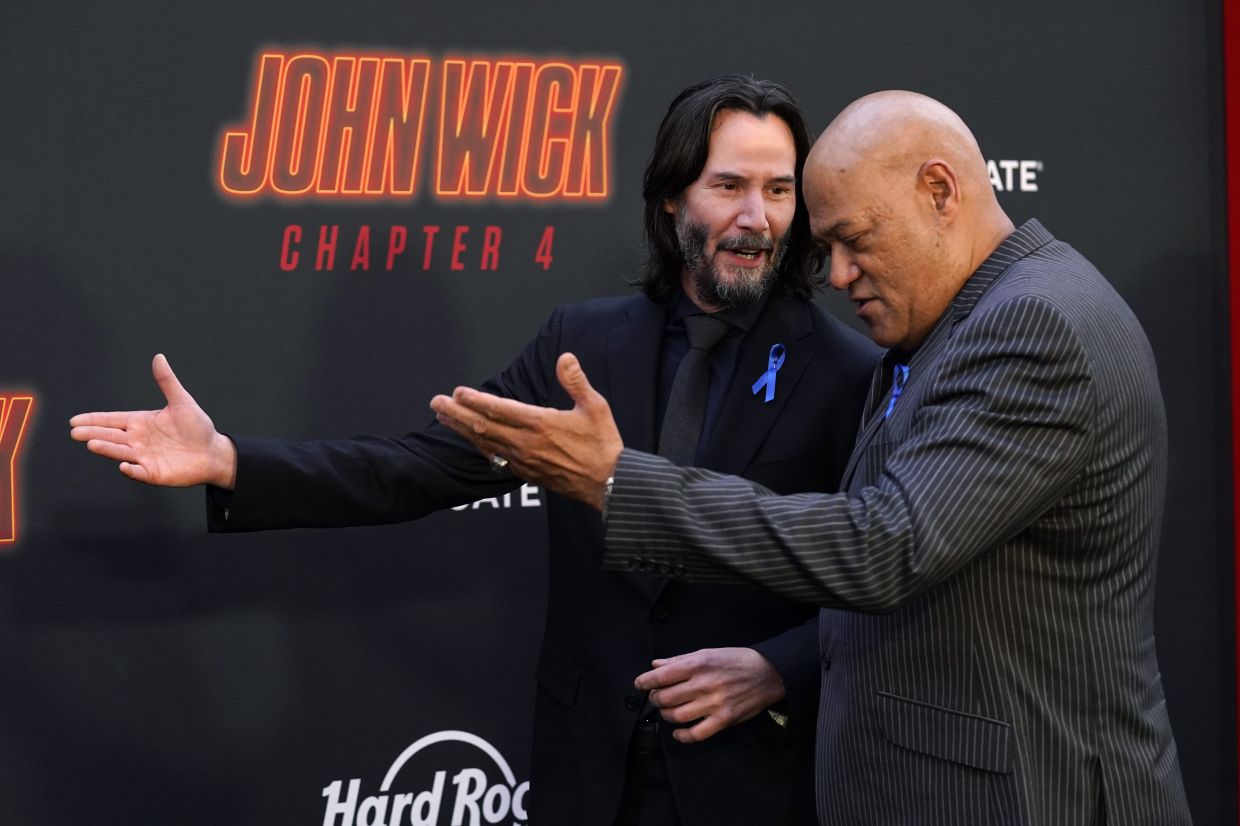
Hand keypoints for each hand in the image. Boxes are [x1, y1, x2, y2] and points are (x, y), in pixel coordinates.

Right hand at [69, 354, 236, 487]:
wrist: (214, 452)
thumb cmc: (197, 427)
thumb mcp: (182, 402)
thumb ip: (167, 382)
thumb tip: (158, 357)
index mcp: (141, 422)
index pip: (112, 420)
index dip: (94, 420)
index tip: (74, 420)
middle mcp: (138, 440)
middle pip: (111, 436)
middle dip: (93, 434)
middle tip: (75, 432)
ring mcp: (144, 457)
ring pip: (120, 452)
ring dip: (107, 449)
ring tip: (91, 444)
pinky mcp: (153, 473)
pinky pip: (138, 472)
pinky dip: (130, 470)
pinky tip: (123, 466)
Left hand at [430, 352, 621, 509]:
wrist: (608, 483)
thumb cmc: (603, 444)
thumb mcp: (595, 406)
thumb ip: (576, 381)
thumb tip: (565, 357)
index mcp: (542, 423)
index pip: (500, 409)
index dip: (475, 400)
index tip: (457, 392)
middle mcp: (527, 443)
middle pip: (483, 426)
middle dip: (457, 414)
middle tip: (436, 402)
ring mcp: (524, 460)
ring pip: (485, 443)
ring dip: (462, 430)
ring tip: (444, 417)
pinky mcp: (526, 472)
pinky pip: (496, 458)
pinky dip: (479, 447)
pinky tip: (471, 440)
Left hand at [634, 647, 785, 743]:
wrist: (768, 673)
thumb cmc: (735, 660)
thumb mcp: (707, 653)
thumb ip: (680, 660)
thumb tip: (656, 665)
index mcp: (698, 664)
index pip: (661, 676)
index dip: (645, 682)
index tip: (640, 684)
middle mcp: (704, 684)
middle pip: (665, 698)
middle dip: (655, 699)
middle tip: (656, 697)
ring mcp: (714, 704)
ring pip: (677, 716)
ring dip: (666, 715)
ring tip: (668, 711)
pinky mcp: (724, 720)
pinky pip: (697, 734)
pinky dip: (683, 736)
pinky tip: (678, 732)